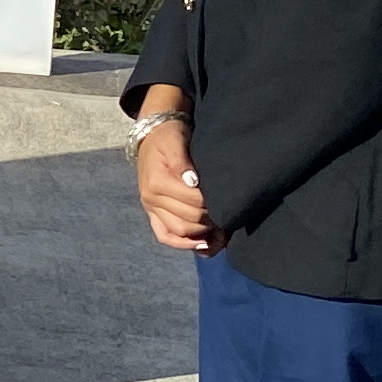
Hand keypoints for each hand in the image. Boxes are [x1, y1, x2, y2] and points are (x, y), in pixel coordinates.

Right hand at [131, 114, 221, 253]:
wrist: (151, 137)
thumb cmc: (169, 137)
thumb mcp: (175, 140)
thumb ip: (181, 160)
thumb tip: (192, 181)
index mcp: (156, 183)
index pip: (192, 202)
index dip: (214, 203)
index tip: (230, 199)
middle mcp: (150, 199)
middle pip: (188, 220)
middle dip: (212, 220)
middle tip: (230, 215)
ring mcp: (151, 209)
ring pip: (179, 232)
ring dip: (202, 234)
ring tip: (221, 229)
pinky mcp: (153, 214)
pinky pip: (166, 236)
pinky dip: (184, 244)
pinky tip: (204, 244)